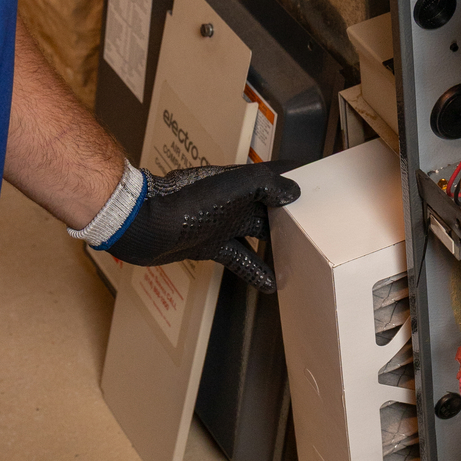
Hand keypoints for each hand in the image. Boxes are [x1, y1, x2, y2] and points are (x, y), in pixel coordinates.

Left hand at [100, 162, 299, 292]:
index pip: (274, 176)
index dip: (293, 178)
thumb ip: (264, 185)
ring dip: (276, 247)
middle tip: (312, 229)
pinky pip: (239, 258)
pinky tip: (269, 284)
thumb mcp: (231, 189)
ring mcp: (219, 223)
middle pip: (269, 208)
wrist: (145, 226)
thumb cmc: (183, 204)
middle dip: (290, 217)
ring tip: (297, 259)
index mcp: (238, 182)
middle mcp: (231, 200)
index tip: (315, 184)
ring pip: (256, 235)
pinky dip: (255, 271)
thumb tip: (293, 190)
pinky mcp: (208, 245)